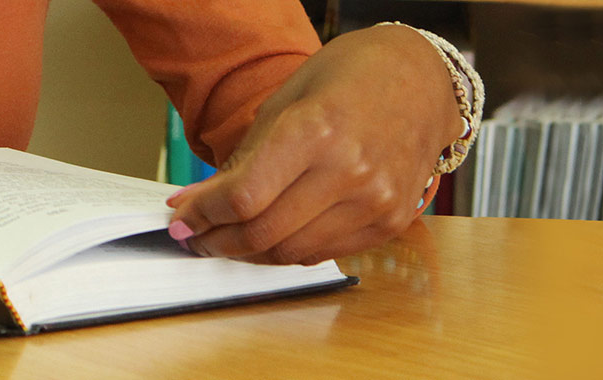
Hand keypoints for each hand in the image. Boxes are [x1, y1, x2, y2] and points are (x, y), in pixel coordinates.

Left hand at [166, 25, 460, 264]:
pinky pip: (323, 253)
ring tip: (226, 239)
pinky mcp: (392, 222)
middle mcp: (350, 172)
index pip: (243, 197)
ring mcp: (375, 202)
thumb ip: (241, 159)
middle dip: (216, 240)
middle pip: (262, 232)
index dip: (202, 215)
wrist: (422, 80)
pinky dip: (287, 250)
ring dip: (248, 253)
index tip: (180, 220)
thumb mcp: (284, 102)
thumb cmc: (348, 78)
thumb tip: (194, 204)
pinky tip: (269, 236)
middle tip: (195, 237)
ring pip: (290, 252)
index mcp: (316, 131)